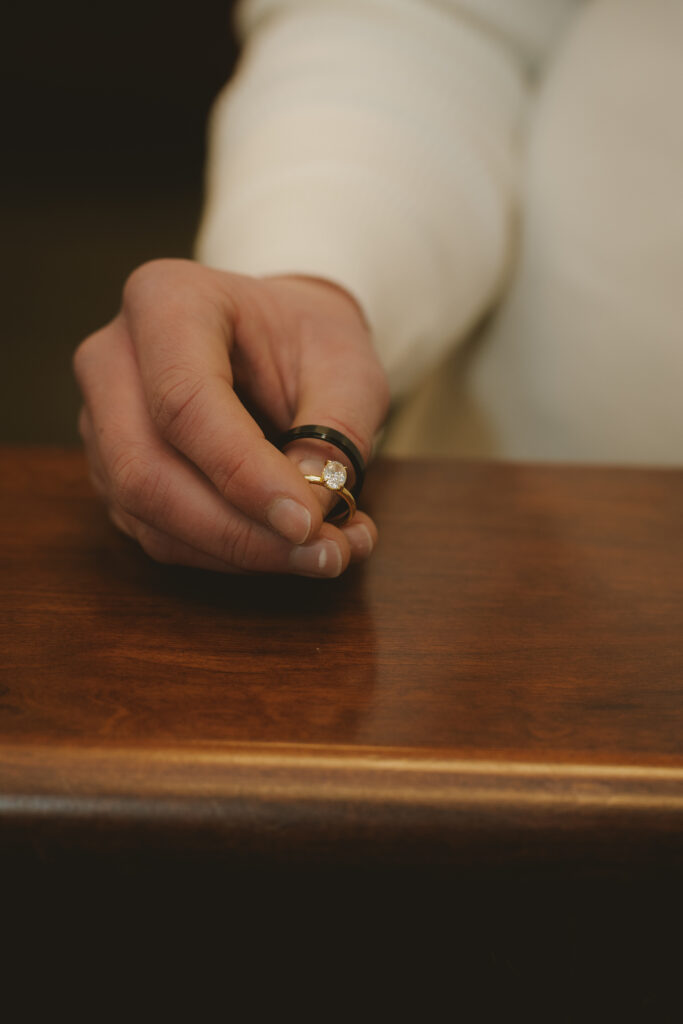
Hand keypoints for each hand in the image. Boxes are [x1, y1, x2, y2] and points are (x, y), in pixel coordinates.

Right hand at [73, 259, 389, 576]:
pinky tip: (287, 550)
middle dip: (240, 532)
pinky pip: (157, 534)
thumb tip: (307, 517)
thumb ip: (335, 435)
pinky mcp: (112, 471)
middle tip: (324, 555)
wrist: (280, 338)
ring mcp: (101, 420)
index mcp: (166, 301)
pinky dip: (227, 556)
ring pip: (148, 515)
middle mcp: (113, 358)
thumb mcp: (348, 369)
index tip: (308, 523)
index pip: (184, 402)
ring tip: (326, 553)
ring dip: (240, 553)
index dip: (243, 475)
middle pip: (147, 470)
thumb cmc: (310, 341)